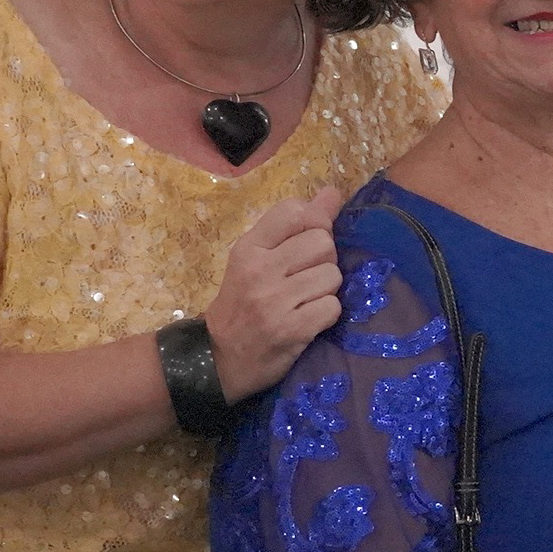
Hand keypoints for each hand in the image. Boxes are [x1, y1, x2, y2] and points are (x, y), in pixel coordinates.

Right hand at [204, 189, 346, 399]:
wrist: (220, 358)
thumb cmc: (242, 303)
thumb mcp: (258, 259)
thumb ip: (295, 226)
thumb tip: (332, 193)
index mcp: (249, 247)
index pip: (295, 211)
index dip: (314, 224)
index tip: (305, 245)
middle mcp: (260, 269)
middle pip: (322, 242)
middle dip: (324, 260)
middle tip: (306, 278)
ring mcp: (274, 300)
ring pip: (332, 275)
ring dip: (327, 290)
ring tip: (305, 300)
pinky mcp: (292, 329)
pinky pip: (333, 307)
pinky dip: (327, 315)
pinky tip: (309, 319)